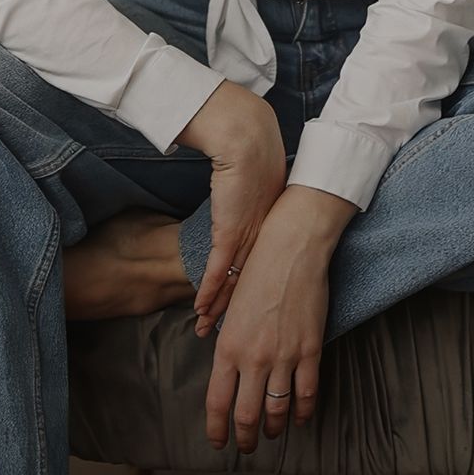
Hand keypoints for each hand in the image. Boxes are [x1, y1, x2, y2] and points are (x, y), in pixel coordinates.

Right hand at [191, 98, 286, 328]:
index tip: (243, 309)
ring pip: (231, 283)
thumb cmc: (253, 149)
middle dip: (234, 311)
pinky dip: (208, 290)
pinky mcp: (228, 232)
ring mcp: (245, 237)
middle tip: (226, 335)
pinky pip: (217, 270)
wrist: (248, 139)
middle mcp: (262, 238)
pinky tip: (201, 309)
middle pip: (246, 283)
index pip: (260, 268)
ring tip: (206, 329)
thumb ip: (252, 192)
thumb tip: (246, 196)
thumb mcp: (258, 177)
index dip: (250, 291)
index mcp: (272, 226)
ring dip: (216, 307)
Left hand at [202, 205, 329, 452]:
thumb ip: (228, 342)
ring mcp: (283, 356)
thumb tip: (227, 369)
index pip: (217, 402)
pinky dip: (302, 412)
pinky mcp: (309, 350)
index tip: (218, 442)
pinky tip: (299, 418)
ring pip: (277, 410)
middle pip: (247, 415)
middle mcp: (253, 357)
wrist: (290, 249)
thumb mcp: (232, 309)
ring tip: (270, 435)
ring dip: (273, 429)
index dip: (217, 429)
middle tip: (247, 446)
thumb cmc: (256, 272)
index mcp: (227, 347)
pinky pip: (306, 393)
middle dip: (246, 437)